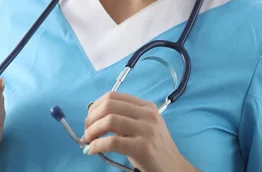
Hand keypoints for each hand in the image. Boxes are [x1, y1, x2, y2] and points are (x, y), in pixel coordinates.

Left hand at [82, 92, 197, 171]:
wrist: (174, 168)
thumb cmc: (155, 148)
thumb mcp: (144, 126)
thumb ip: (125, 118)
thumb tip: (94, 118)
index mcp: (146, 106)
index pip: (113, 96)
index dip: (95, 106)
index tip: (90, 119)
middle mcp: (148, 114)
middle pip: (109, 106)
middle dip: (91, 118)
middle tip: (87, 132)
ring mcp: (147, 130)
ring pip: (109, 121)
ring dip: (92, 131)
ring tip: (88, 141)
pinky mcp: (143, 147)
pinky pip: (112, 142)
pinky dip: (97, 145)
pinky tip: (93, 150)